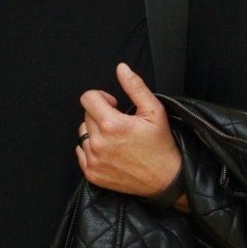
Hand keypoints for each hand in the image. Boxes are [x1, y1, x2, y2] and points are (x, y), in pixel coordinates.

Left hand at [77, 63, 181, 197]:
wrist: (165, 179)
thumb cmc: (160, 144)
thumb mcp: (154, 111)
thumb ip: (135, 86)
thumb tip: (121, 68)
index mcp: (111, 124)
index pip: (87, 98)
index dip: (101, 97)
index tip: (114, 104)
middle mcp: (98, 143)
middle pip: (86, 115)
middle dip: (100, 115)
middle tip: (120, 124)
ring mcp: (93, 160)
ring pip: (83, 133)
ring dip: (95, 132)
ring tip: (115, 139)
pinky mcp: (92, 173)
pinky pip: (81, 152)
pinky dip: (91, 149)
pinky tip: (110, 152)